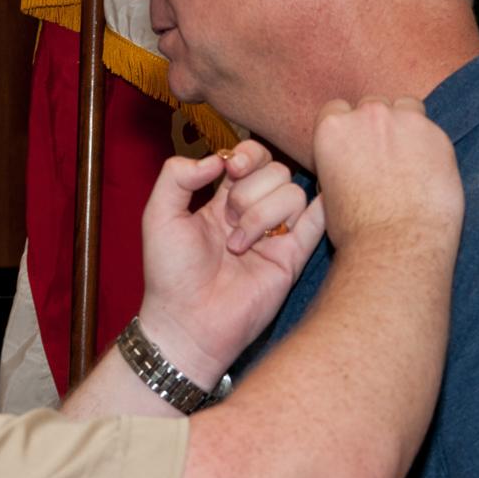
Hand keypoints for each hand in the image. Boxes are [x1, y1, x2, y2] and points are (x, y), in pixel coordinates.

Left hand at [137, 140, 324, 387]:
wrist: (188, 322)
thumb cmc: (169, 274)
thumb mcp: (159, 215)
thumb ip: (177, 175)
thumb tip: (218, 158)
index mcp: (222, 198)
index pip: (251, 157)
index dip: (246, 155)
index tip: (230, 169)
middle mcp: (253, 212)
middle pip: (276, 171)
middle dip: (250, 190)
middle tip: (228, 220)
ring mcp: (275, 235)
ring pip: (294, 194)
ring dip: (264, 214)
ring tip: (240, 245)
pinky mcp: (292, 259)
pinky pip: (317, 223)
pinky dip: (320, 210)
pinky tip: (302, 214)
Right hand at [311, 97, 463, 255]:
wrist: (395, 246)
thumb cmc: (356, 230)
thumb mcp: (328, 191)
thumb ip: (336, 162)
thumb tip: (346, 161)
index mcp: (332, 127)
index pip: (337, 109)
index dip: (347, 129)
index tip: (355, 148)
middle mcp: (367, 115)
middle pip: (372, 105)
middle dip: (376, 126)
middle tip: (383, 158)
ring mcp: (405, 121)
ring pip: (406, 108)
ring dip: (405, 126)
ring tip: (407, 161)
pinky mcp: (438, 135)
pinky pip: (432, 131)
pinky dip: (430, 147)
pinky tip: (427, 174)